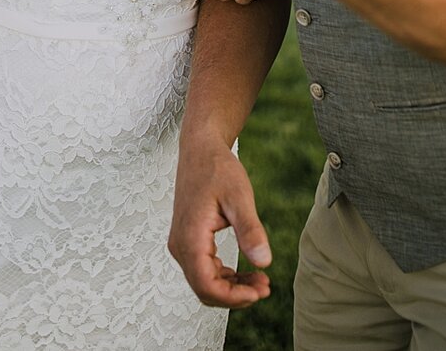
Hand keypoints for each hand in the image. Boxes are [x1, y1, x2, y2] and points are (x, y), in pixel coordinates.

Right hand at [170, 133, 271, 307]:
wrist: (201, 149)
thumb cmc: (217, 169)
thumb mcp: (239, 197)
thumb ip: (250, 230)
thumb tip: (264, 262)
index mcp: (190, 237)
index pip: (207, 285)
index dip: (233, 297)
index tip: (260, 291)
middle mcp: (180, 245)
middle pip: (204, 289)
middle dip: (235, 295)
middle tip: (265, 287)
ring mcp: (182, 244)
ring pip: (204, 282)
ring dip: (232, 288)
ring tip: (261, 281)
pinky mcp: (188, 241)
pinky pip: (204, 270)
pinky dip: (225, 277)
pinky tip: (246, 272)